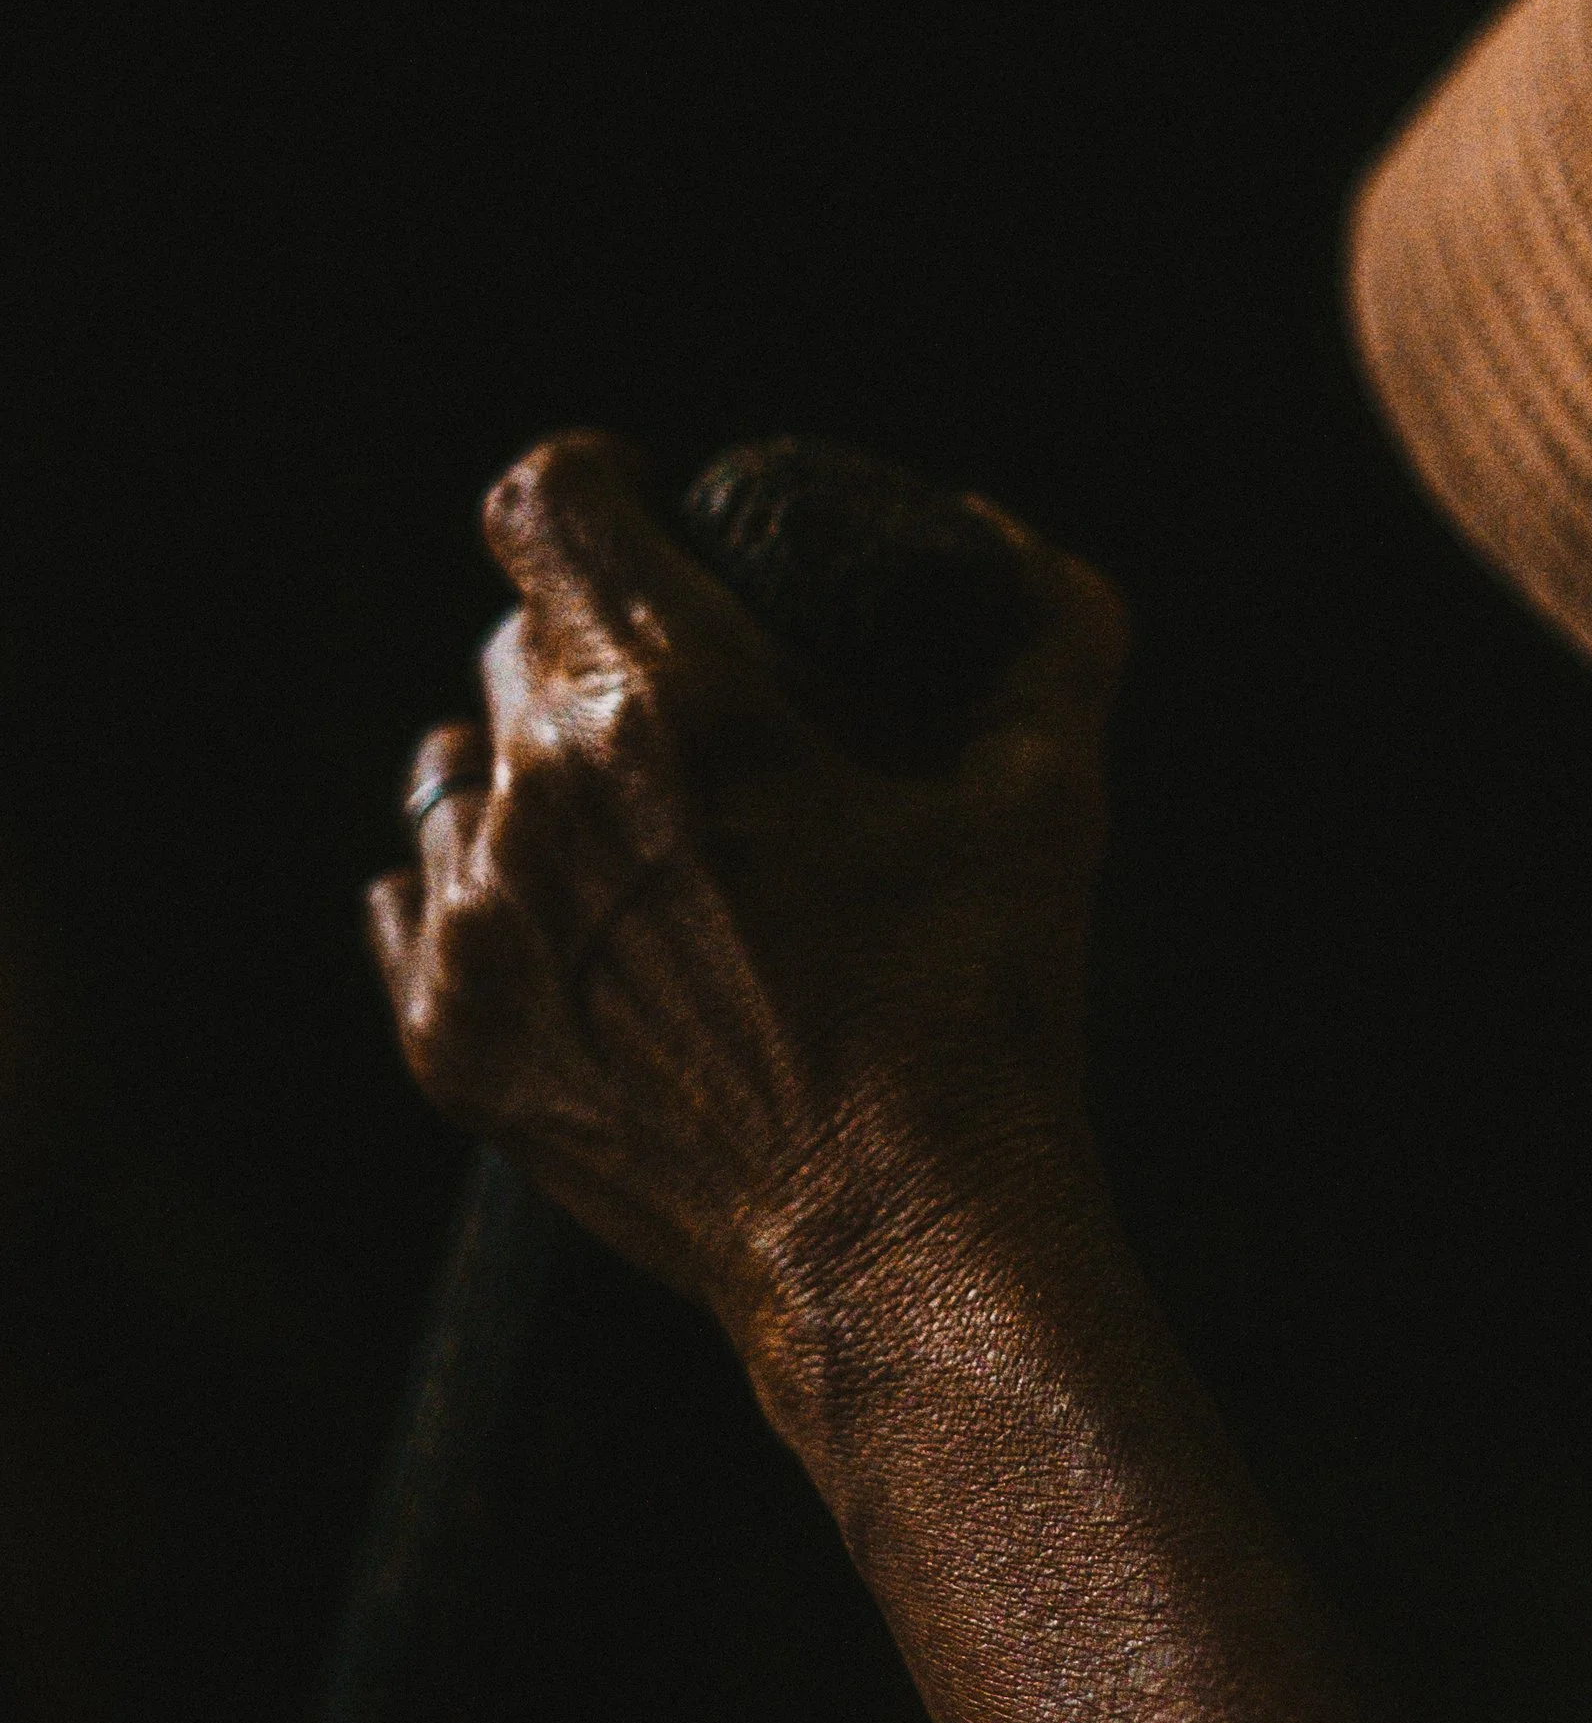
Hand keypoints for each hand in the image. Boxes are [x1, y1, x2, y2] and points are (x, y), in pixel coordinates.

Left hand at [366, 433, 1127, 1389]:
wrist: (901, 1239)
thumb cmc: (983, 1007)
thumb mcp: (1049, 793)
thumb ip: (1048, 629)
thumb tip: (1010, 542)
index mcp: (681, 701)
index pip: (547, 501)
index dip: (597, 482)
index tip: (642, 510)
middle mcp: (549, 793)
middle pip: (518, 641)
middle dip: (600, 649)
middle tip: (697, 718)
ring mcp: (482, 924)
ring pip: (455, 769)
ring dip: (529, 770)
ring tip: (634, 836)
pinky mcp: (450, 1037)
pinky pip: (412, 899)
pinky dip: (481, 889)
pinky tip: (575, 926)